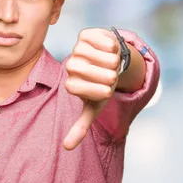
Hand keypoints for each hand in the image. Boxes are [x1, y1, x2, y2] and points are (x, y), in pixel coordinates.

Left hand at [63, 28, 120, 149]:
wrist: (105, 60)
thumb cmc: (100, 85)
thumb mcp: (93, 107)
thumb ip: (80, 127)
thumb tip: (66, 148)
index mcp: (72, 85)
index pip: (100, 92)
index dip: (109, 91)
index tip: (105, 90)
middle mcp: (71, 66)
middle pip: (107, 76)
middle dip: (115, 77)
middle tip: (109, 75)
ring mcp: (78, 48)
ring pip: (110, 59)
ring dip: (116, 62)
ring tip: (109, 63)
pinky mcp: (86, 34)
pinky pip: (110, 43)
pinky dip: (115, 48)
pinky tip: (108, 50)